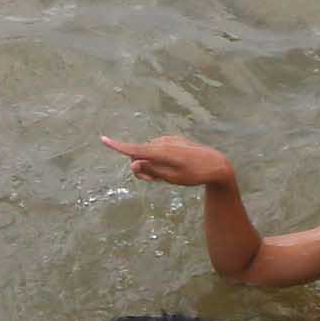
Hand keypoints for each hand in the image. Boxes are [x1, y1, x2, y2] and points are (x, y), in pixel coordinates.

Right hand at [101, 134, 235, 189]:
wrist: (216, 164)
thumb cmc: (195, 175)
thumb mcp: (172, 178)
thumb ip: (152, 171)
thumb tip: (133, 164)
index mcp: (162, 151)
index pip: (135, 149)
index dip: (118, 146)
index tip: (103, 139)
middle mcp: (163, 142)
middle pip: (139, 155)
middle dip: (140, 168)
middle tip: (154, 181)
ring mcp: (168, 140)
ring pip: (148, 153)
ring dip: (150, 165)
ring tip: (166, 176)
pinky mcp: (172, 141)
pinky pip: (156, 150)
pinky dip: (156, 159)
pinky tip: (171, 167)